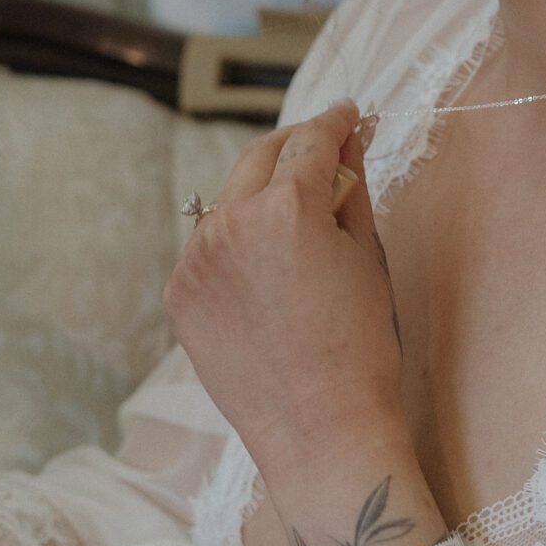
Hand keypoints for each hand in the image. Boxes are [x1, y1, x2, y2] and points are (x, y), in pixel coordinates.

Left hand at [164, 101, 404, 482]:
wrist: (320, 431)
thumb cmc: (359, 347)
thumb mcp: (365, 256)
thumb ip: (351, 188)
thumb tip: (349, 143)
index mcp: (287, 208)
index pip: (311, 140)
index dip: (335, 121)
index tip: (348, 115)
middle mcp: (232, 223)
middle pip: (261, 156)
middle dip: (294, 146)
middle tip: (323, 148)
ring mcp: (197, 260)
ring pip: (230, 200)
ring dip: (261, 194)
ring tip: (295, 217)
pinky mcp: (179, 294)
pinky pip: (209, 247)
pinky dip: (235, 242)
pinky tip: (264, 268)